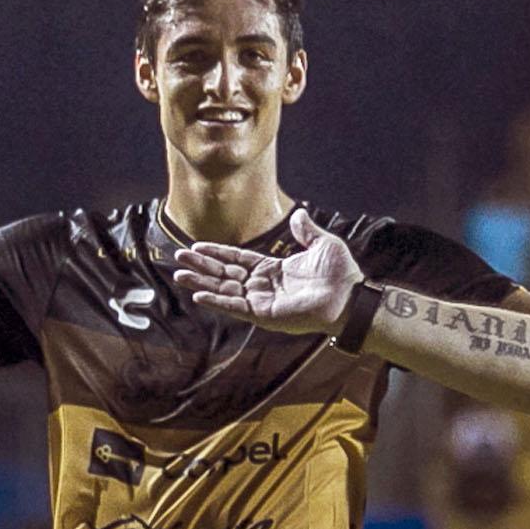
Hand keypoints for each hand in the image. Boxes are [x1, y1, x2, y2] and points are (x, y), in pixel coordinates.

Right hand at [172, 209, 363, 335]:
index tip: (197, 247)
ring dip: (202, 283)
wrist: (350, 295)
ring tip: (180, 275)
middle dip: (202, 267)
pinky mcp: (265, 315)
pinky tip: (199, 294)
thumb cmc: (341, 273)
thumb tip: (298, 213)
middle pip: (225, 275)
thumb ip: (305, 229)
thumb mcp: (322, 243)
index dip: (217, 254)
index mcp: (274, 270)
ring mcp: (263, 301)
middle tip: (179, 258)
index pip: (238, 261)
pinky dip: (217, 301)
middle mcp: (264, 286)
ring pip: (225, 291)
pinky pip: (236, 307)